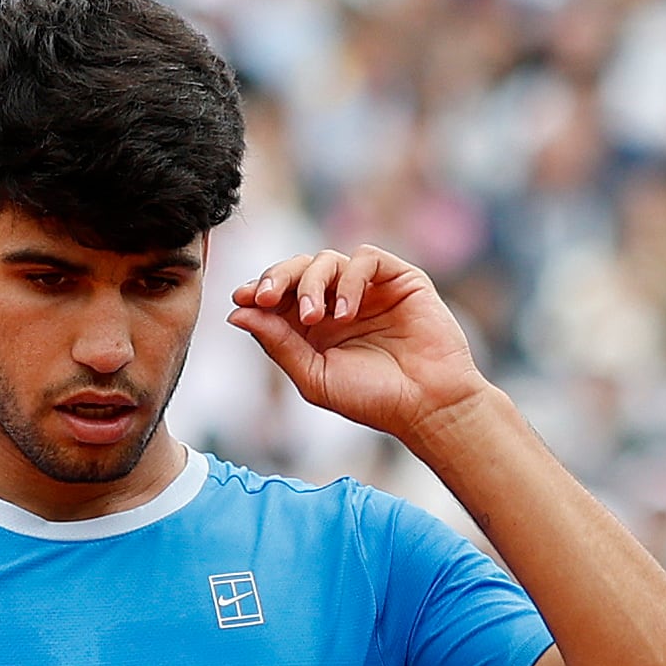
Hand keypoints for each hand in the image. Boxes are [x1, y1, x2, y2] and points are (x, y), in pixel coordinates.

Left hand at [231, 247, 488, 441]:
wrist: (428, 406)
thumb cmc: (375, 400)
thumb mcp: (315, 377)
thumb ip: (278, 344)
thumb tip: (237, 314)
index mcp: (315, 327)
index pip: (280, 294)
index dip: (258, 290)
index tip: (242, 298)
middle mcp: (339, 302)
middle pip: (297, 269)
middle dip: (276, 278)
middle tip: (265, 297)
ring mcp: (368, 289)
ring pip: (326, 260)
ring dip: (311, 283)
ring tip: (313, 317)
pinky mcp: (398, 278)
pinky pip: (364, 259)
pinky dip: (348, 280)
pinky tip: (346, 313)